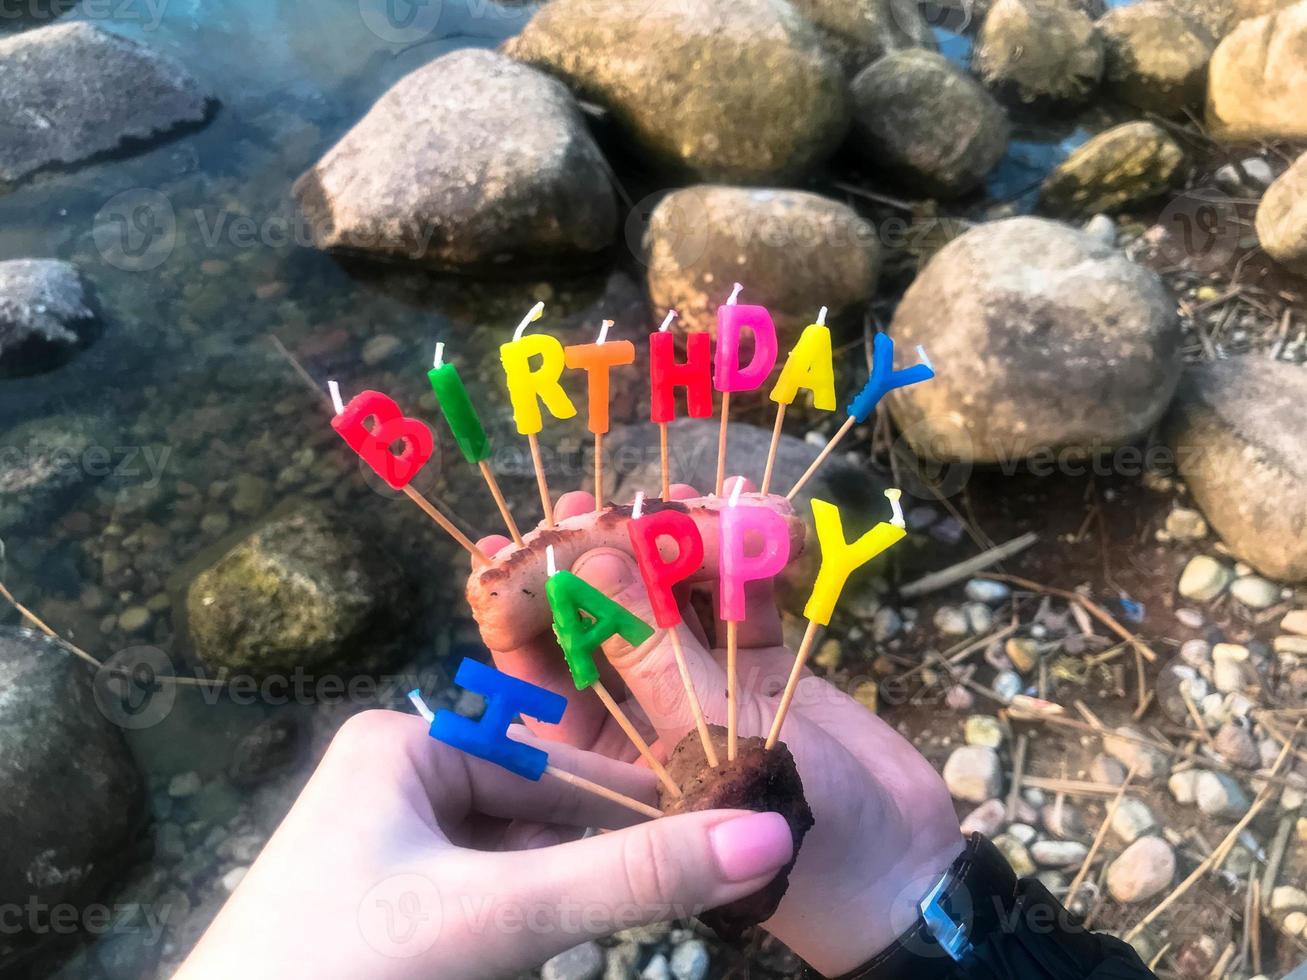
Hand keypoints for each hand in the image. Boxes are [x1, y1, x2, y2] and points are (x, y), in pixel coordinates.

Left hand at [178, 711, 795, 979]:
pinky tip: (519, 961)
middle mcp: (389, 782)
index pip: (552, 769)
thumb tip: (769, 834)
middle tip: (675, 895)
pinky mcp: (377, 913)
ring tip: (569, 944)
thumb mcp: (502, 913)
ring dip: (553, 910)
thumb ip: (631, 876)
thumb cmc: (352, 964)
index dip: (633, 807)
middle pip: (530, 822)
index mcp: (403, 745)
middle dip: (586, 871)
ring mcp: (379, 852)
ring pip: (506, 872)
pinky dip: (511, 935)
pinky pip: (473, 909)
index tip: (720, 834)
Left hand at [468, 483, 964, 975]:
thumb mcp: (706, 749)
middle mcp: (637, 714)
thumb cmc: (791, 840)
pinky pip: (739, 602)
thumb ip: (652, 657)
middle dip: (612, 557)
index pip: (537, 667)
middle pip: (606, 620)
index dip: (526, 602)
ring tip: (698, 504)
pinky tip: (757, 520)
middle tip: (611, 503)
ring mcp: (698, 686)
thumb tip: (595, 565)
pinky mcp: (755, 669)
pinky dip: (749, 564)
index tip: (520, 537)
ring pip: (675, 602)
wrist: (900, 867)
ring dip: (687, 550)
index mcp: (596, 753)